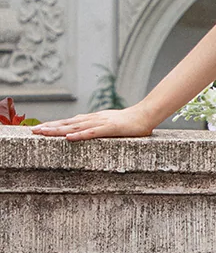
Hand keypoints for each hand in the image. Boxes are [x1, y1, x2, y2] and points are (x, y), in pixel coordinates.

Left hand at [31, 107, 155, 140]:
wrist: (145, 115)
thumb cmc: (130, 122)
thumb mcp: (110, 124)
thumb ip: (97, 127)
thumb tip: (85, 130)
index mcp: (92, 119)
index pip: (69, 122)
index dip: (54, 124)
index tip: (40, 128)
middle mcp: (92, 119)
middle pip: (67, 123)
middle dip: (50, 127)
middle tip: (34, 131)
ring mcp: (100, 123)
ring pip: (75, 127)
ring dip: (59, 130)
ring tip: (44, 133)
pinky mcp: (109, 129)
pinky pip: (92, 133)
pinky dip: (79, 135)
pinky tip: (68, 138)